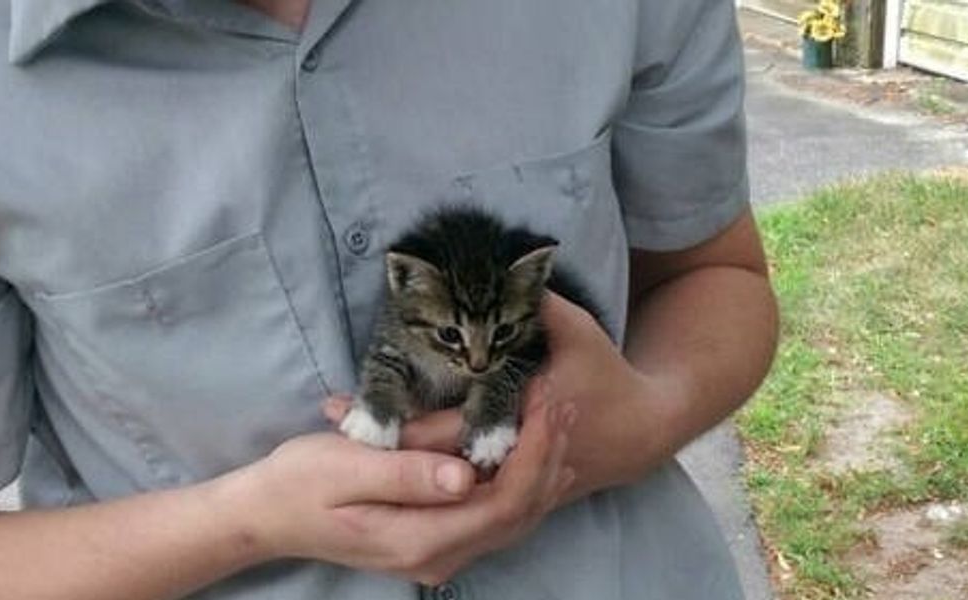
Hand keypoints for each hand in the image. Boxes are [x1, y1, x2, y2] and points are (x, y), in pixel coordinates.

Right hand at [240, 390, 575, 584]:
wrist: (265, 516)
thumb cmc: (299, 482)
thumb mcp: (345, 466)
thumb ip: (407, 474)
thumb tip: (465, 476)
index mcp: (420, 538)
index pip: (503, 500)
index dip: (535, 450)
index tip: (543, 398)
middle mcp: (438, 557)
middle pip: (519, 513)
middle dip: (548, 455)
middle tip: (561, 400)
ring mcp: (438, 555)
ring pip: (513, 518)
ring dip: (540, 467)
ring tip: (557, 417)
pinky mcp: (434, 541)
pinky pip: (493, 517)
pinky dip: (519, 482)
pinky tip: (532, 451)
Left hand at [325, 291, 658, 503]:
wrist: (638, 431)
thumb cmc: (601, 372)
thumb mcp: (573, 329)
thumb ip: (535, 300)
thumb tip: (506, 258)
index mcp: (517, 416)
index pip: (437, 427)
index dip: (384, 416)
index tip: (337, 407)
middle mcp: (509, 459)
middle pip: (428, 459)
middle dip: (378, 441)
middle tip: (329, 425)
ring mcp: (510, 482)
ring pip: (440, 479)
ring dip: (395, 461)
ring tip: (347, 441)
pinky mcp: (510, 492)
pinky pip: (458, 487)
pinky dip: (423, 473)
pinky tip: (388, 460)